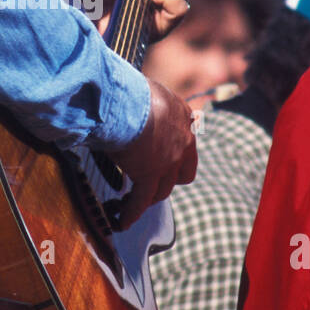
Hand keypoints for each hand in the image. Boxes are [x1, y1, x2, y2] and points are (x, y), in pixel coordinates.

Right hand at [109, 76, 197, 229]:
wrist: (127, 102)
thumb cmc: (130, 89)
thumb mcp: (145, 91)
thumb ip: (142, 101)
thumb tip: (123, 95)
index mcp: (183, 117)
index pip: (186, 142)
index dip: (175, 154)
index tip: (163, 158)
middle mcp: (183, 142)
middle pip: (185, 173)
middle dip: (171, 180)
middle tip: (153, 181)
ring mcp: (168, 162)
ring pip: (162, 190)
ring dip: (147, 197)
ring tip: (131, 202)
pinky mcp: (149, 175)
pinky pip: (140, 200)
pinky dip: (131, 211)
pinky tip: (123, 220)